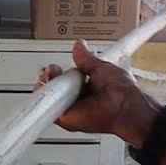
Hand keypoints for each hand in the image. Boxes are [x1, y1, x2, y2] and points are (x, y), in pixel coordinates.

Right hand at [35, 39, 160, 145]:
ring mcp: (71, 109)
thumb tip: (79, 46)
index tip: (56, 66)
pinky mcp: (64, 118)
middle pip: (55, 88)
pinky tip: (45, 87)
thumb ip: (86, 59)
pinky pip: (47, 109)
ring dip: (46, 86)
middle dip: (50, 77)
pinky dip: (43, 98)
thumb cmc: (120, 90)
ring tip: (48, 76)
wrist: (122, 104)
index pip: (66, 80)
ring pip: (49, 97)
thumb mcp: (101, 67)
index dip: (58, 72)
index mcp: (87, 88)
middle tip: (51, 70)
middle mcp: (78, 100)